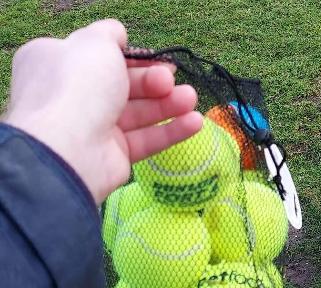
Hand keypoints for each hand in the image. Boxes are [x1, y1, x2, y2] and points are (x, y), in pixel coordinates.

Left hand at [2, 19, 202, 203]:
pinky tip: (195, 123)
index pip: (104, 58)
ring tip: (191, 100)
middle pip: (125, 86)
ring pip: (138, 113)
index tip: (158, 60)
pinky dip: (171, 131)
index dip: (134, 59)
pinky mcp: (113, 155)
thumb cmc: (78, 86)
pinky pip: (146, 140)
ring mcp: (94, 128)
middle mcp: (75, 96)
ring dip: (168, 104)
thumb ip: (110, 34)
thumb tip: (119, 35)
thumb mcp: (95, 44)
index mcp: (61, 65)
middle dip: (154, 82)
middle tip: (172, 82)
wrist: (67, 148)